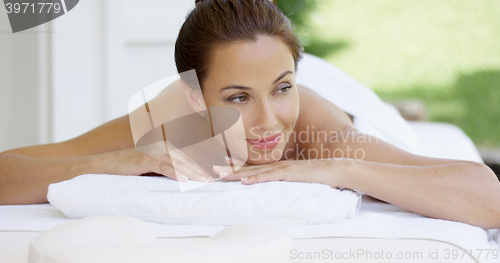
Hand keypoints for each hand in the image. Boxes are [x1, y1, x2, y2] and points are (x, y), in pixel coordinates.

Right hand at [94, 141, 214, 181]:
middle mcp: (162, 147)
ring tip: (205, 182)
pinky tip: (184, 180)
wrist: (104, 165)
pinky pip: (162, 166)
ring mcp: (153, 152)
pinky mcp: (144, 160)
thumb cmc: (129, 169)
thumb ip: (168, 171)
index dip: (201, 167)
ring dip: (192, 172)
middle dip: (201, 170)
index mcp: (166, 148)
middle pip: (186, 160)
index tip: (215, 176)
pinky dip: (174, 173)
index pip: (188, 159)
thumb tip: (187, 181)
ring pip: (178, 163)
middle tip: (215, 181)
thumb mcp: (152, 169)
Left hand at [213, 157, 342, 186]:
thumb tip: (276, 183)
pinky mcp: (290, 173)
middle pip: (249, 168)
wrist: (338, 169)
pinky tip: (244, 180)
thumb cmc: (320, 175)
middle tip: (212, 169)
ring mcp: (283, 168)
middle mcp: (277, 164)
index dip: (237, 167)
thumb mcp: (299, 177)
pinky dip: (256, 178)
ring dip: (236, 173)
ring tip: (220, 174)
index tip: (222, 167)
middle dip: (230, 169)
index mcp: (278, 166)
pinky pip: (270, 176)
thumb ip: (287, 179)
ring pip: (255, 171)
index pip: (254, 167)